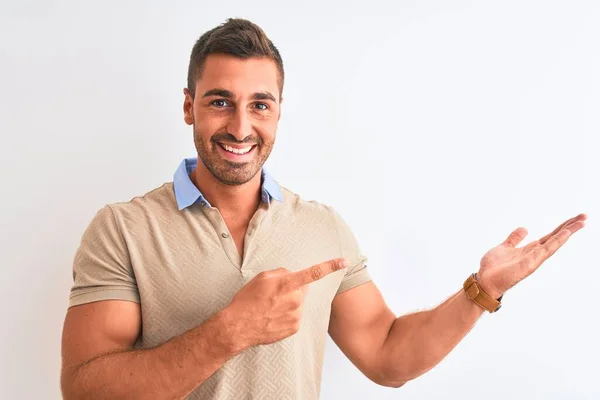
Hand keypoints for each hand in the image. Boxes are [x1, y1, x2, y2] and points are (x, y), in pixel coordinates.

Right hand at [226, 258, 347, 349]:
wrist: (238, 326)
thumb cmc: (247, 300)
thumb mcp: (262, 278)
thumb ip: (282, 273)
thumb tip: (292, 275)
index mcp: (287, 284)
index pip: (314, 273)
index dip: (330, 266)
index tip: (344, 262)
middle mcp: (295, 300)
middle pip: (303, 288)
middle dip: (294, 288)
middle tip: (275, 294)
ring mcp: (296, 315)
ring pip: (299, 302)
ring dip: (290, 302)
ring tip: (271, 307)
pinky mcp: (295, 327)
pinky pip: (296, 315)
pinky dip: (288, 314)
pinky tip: (273, 316)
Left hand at [477, 213, 586, 298]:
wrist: (484, 281)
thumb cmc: (494, 267)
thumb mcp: (505, 247)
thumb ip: (514, 239)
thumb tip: (525, 228)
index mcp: (530, 250)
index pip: (550, 236)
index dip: (562, 227)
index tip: (575, 218)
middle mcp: (535, 254)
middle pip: (556, 238)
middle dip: (570, 227)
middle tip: (584, 216)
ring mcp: (534, 259)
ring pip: (554, 243)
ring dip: (568, 232)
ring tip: (581, 222)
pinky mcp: (529, 264)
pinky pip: (545, 251)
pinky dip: (556, 242)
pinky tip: (565, 234)